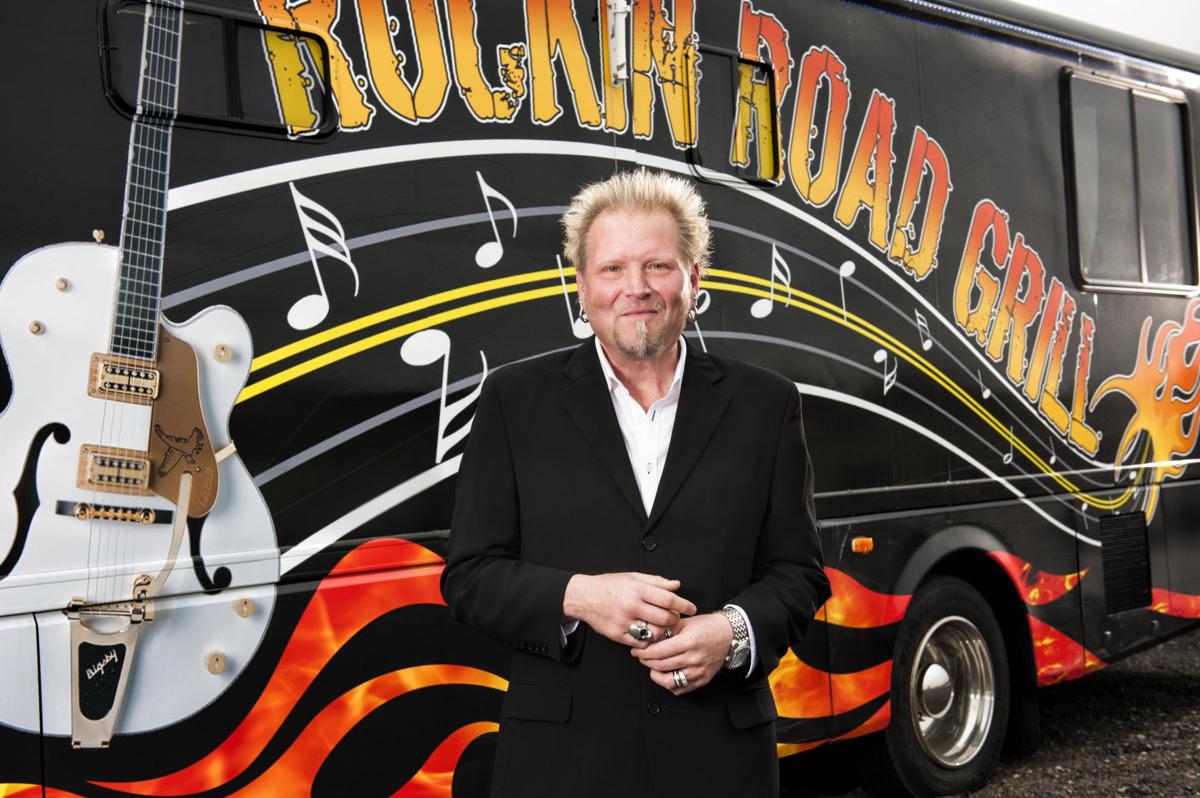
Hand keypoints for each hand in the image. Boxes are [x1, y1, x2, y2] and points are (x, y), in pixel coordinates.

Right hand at [563, 572, 696, 647]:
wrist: (584, 597)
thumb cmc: (609, 585)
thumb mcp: (632, 577)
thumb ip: (656, 581)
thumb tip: (676, 585)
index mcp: (637, 589)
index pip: (668, 598)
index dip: (683, 604)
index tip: (691, 609)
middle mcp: (632, 605)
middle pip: (664, 618)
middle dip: (674, 620)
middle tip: (675, 618)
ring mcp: (624, 621)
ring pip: (654, 633)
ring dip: (662, 631)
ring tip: (661, 626)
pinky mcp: (618, 634)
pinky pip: (640, 643)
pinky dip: (647, 640)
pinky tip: (647, 634)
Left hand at [631, 612, 732, 694]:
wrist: (728, 635)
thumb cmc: (707, 627)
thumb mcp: (684, 622)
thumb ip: (665, 630)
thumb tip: (647, 637)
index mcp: (689, 641)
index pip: (658, 652)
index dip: (643, 652)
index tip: (637, 650)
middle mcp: (694, 658)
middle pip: (660, 665)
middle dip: (646, 661)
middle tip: (641, 656)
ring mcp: (698, 672)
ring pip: (668, 681)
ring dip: (656, 674)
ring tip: (653, 666)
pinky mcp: (701, 680)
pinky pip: (680, 689)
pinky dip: (669, 683)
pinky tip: (666, 673)